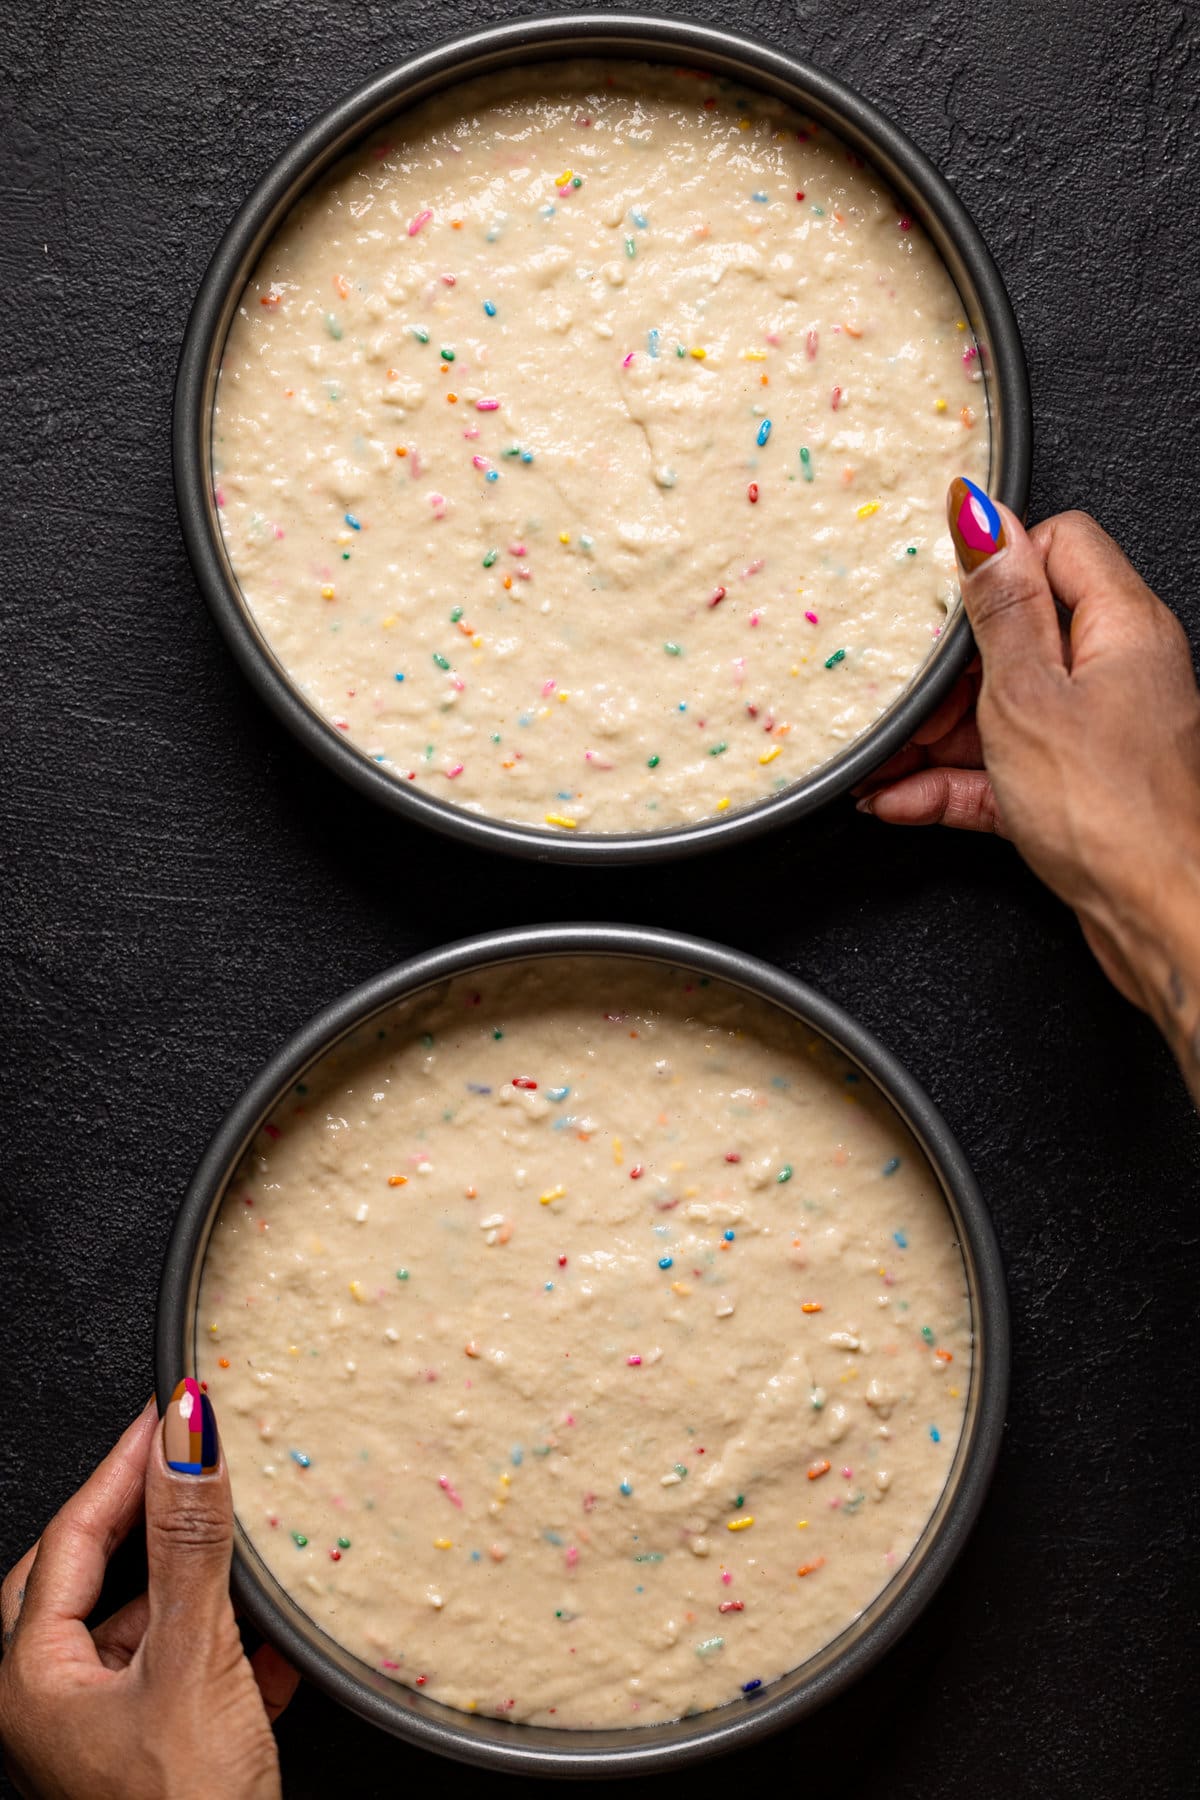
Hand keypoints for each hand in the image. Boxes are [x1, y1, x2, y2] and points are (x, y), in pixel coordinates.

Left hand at [0, 1391, 297, 1799]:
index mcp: (33, 1679)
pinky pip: (187, 1678)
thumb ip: (191, 1540)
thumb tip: (185, 1436)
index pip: (71, 1536)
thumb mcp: (192, 1658)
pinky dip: (229, 1644)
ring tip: (246, 1543)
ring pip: (143, 1630)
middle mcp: (54, 1707)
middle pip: (92, 1580)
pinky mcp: (158, 1763)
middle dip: (145, 1519)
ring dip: (197, 1584)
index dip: (122, 1466)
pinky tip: (276, 1638)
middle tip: (191, 1464)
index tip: (169, 1411)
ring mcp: (104, 1740)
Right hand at [856, 482, 1199, 1061]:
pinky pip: (1001, 769)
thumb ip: (1001, 603)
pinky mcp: (1074, 789)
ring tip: (881, 752)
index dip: (994, 565)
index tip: (940, 595)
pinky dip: (949, 780)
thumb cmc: (1111, 811)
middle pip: (1018, 633)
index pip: (1057, 546)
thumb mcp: (1026, 691)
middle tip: (903, 690)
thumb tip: (981, 516)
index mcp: (1120, 625)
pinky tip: (898, 797)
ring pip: (1001, 708)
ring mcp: (1098, 732)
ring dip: (935, 733)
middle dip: (947, 667)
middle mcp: (1118, 670)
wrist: (1156, 917)